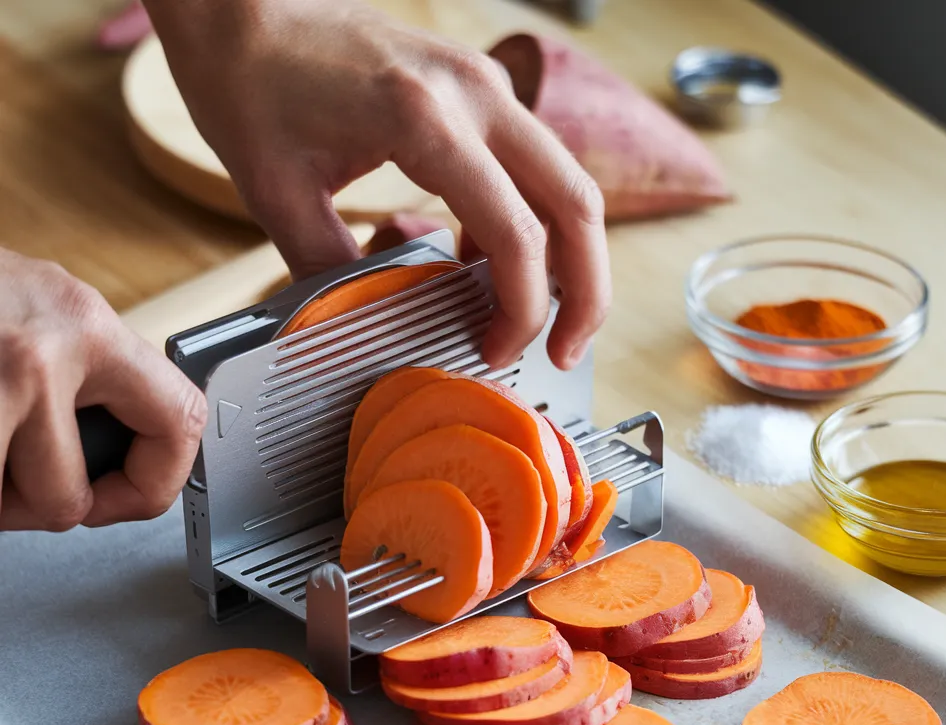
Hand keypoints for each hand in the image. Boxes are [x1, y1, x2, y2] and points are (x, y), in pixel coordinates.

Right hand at [0, 249, 205, 530]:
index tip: (127, 494)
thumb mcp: (39, 312)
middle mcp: (42, 351)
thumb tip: (129, 453)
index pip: (179, 422)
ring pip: (5, 507)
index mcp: (84, 324)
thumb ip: (87, 374)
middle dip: (34, 503)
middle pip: (67, 499)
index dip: (155, 481)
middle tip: (13, 474)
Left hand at [144, 0, 610, 369]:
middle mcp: (476, 95)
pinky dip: (533, 227)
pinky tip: (490, 267)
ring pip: (569, 186)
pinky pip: (535, 170)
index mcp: (425, 119)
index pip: (515, 232)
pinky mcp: (481, 95)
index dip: (520, 308)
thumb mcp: (278, 194)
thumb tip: (374, 332)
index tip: (497, 352)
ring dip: (570, 261)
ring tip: (539, 322)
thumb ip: (333, 273)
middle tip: (565, 352)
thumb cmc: (253, 84)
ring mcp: (486, 89)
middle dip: (585, 292)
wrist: (244, 8)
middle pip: (576, 205)